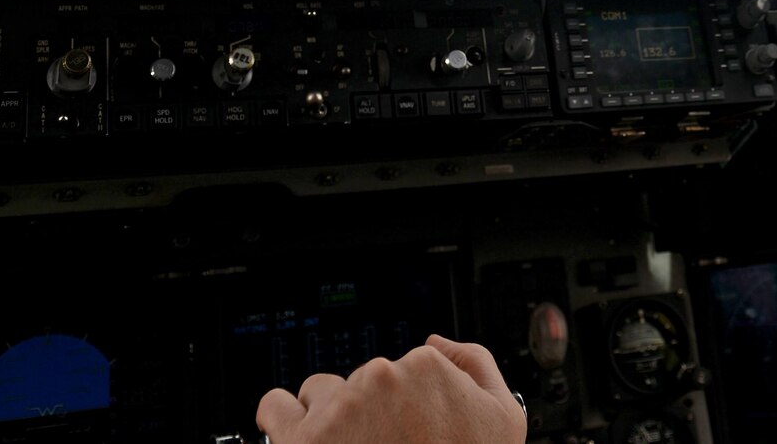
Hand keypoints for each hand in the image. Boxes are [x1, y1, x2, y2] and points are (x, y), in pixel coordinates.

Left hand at [257, 334, 527, 443]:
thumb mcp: (502, 421)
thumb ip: (476, 364)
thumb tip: (437, 342)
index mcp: (426, 369)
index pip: (407, 365)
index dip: (409, 399)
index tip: (410, 424)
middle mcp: (380, 380)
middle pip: (364, 379)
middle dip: (370, 408)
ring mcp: (339, 408)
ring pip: (320, 389)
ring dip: (327, 413)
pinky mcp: (302, 437)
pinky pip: (274, 406)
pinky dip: (282, 420)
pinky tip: (302, 438)